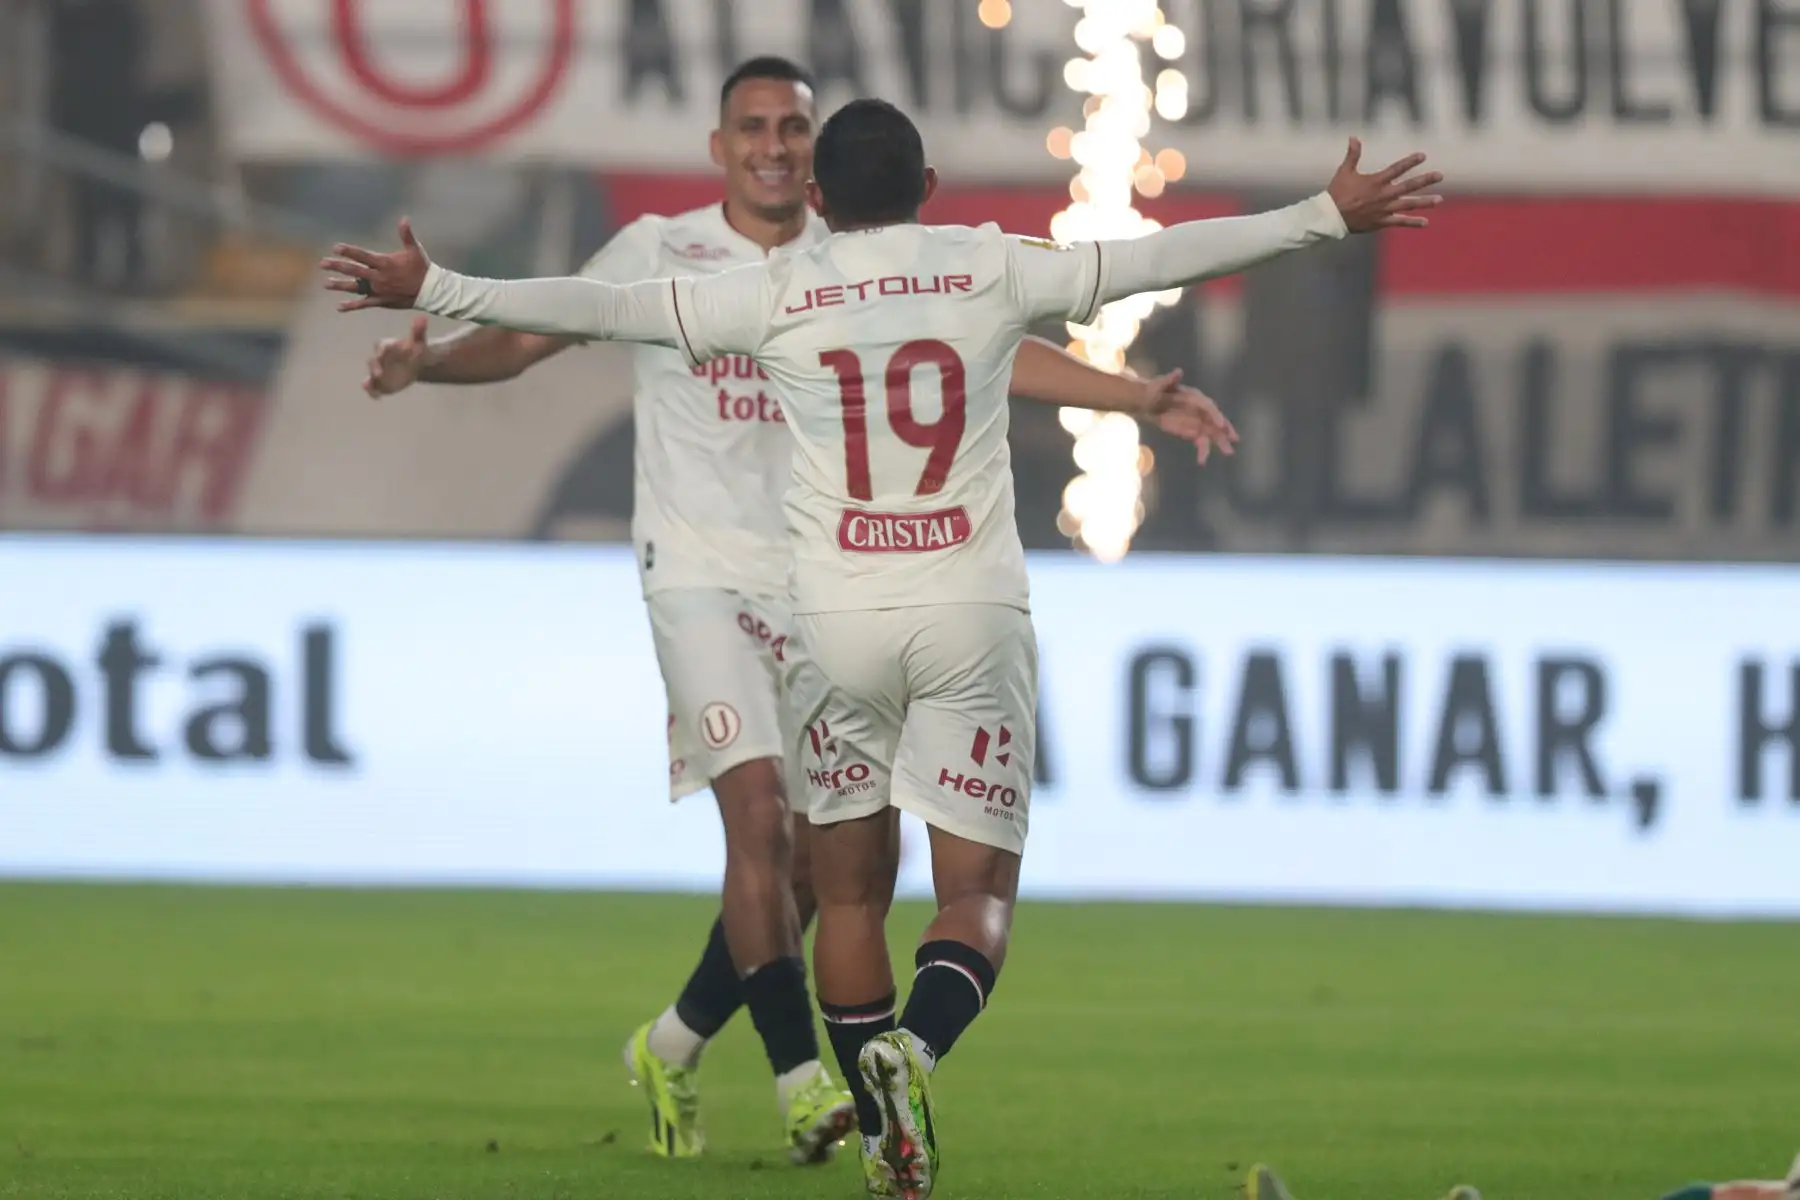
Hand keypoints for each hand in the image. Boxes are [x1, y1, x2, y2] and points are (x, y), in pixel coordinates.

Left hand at [320, 217, 431, 310]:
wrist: (430, 291)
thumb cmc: (422, 268)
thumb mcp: (415, 249)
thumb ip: (406, 234)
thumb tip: (404, 218)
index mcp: (385, 263)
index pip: (363, 256)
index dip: (349, 251)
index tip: (335, 248)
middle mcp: (379, 277)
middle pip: (354, 271)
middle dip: (337, 267)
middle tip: (322, 264)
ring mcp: (379, 290)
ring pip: (356, 287)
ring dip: (340, 285)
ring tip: (326, 283)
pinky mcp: (382, 301)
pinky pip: (364, 304)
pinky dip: (352, 306)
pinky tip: (339, 307)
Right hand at [363, 315, 429, 397]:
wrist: (418, 364)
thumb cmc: (416, 350)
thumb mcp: (419, 342)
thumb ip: (419, 331)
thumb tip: (423, 317)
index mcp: (387, 345)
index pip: (382, 346)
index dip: (383, 349)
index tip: (384, 352)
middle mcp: (380, 358)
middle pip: (373, 361)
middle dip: (374, 367)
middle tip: (378, 373)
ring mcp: (379, 371)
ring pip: (371, 376)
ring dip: (371, 381)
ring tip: (368, 385)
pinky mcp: (381, 383)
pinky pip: (374, 388)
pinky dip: (373, 392)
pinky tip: (376, 397)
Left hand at [1139, 369, 1237, 464]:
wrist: (1149, 401)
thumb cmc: (1155, 389)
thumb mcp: (1159, 384)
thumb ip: (1170, 380)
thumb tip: (1178, 372)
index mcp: (1194, 397)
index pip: (1208, 406)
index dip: (1214, 414)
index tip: (1220, 424)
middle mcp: (1199, 409)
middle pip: (1214, 420)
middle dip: (1225, 429)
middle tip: (1234, 439)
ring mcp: (1196, 421)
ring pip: (1211, 432)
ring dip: (1220, 442)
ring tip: (1229, 452)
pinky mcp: (1191, 431)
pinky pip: (1200, 441)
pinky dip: (1203, 450)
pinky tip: (1202, 461)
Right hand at [1326, 138, 1443, 232]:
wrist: (1331, 217)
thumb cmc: (1337, 193)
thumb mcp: (1344, 171)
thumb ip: (1353, 154)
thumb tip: (1353, 137)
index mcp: (1376, 181)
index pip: (1397, 169)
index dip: (1410, 162)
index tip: (1423, 156)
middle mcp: (1384, 195)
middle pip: (1409, 186)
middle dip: (1425, 180)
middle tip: (1440, 176)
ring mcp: (1384, 209)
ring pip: (1408, 205)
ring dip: (1424, 202)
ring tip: (1439, 200)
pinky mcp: (1381, 222)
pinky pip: (1400, 222)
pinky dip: (1412, 222)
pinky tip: (1426, 222)